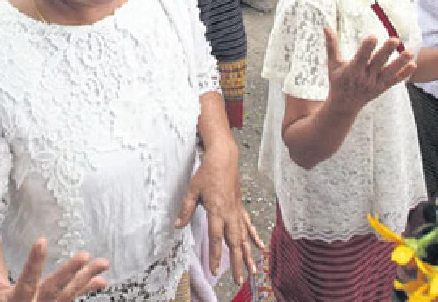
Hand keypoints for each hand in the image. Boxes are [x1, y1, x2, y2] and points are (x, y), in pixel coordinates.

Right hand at [0, 238, 108, 301]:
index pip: (26, 281)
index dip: (34, 263)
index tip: (42, 240)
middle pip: (54, 290)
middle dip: (70, 273)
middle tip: (84, 256)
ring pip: (69, 295)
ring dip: (86, 279)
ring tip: (102, 263)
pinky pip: (72, 298)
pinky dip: (86, 288)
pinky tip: (100, 279)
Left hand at [174, 147, 262, 281]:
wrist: (224, 158)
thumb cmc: (207, 172)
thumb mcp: (192, 189)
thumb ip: (186, 209)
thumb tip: (178, 225)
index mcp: (216, 210)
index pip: (216, 238)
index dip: (215, 255)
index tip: (214, 270)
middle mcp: (229, 213)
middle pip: (234, 243)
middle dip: (237, 262)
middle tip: (238, 280)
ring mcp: (237, 211)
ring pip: (244, 237)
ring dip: (248, 255)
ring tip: (252, 271)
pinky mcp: (240, 207)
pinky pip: (248, 225)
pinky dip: (254, 237)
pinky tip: (260, 248)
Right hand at [323, 27, 415, 116]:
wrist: (344, 105)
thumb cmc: (338, 81)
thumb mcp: (333, 64)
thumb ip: (331, 45)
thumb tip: (326, 27)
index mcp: (352, 71)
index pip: (361, 58)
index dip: (367, 48)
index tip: (373, 36)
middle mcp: (365, 77)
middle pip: (377, 63)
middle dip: (386, 52)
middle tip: (395, 39)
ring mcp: (375, 84)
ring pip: (389, 72)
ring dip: (400, 63)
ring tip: (410, 52)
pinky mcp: (382, 88)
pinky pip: (394, 81)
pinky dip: (403, 74)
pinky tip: (413, 65)